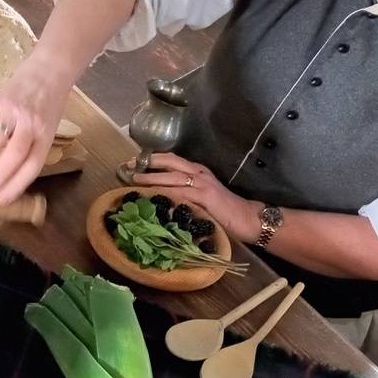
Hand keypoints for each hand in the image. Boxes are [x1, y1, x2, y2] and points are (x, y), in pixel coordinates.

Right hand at [0, 49, 74, 203]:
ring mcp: (11, 110)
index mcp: (46, 135)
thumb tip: (6, 179)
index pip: (30, 166)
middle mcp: (29, 123)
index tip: (1, 200)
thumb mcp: (48, 131)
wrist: (47, 72)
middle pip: (11, 157)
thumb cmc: (47, 107)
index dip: (15, 186)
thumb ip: (30, 151)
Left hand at [132, 154, 262, 242]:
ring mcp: (202, 184)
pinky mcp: (205, 196)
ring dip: (152, 177)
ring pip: (172, 176)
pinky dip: (166, 192)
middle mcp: (199, 173)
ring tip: (135, 179)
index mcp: (198, 172)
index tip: (135, 162)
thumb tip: (160, 198)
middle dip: (149, 162)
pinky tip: (153, 194)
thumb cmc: (225, 212)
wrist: (248, 218)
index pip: (173, 160)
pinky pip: (181, 192)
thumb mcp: (201, 198)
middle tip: (130, 165)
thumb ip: (184, 195)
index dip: (153, 160)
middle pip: (170, 161)